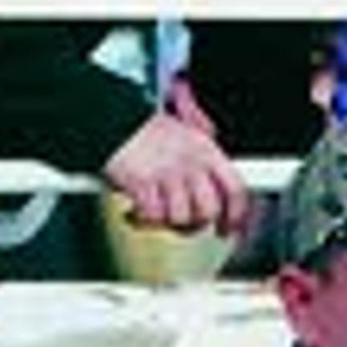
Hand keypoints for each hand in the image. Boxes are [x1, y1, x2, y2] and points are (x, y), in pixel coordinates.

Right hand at [104, 96, 250, 235]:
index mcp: (206, 150)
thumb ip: (206, 154)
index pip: (236, 190)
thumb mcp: (186, 129)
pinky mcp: (143, 185)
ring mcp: (167, 174)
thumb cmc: (145, 128)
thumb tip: (222, 181)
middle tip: (181, 220)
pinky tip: (134, 210)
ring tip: (154, 208)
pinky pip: (152, 217)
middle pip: (209, 211)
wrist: (110, 117)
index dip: (236, 216)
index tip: (227, 229)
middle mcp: (191, 163)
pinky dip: (141, 219)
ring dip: (165, 220)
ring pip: (181, 218)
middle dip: (196, 222)